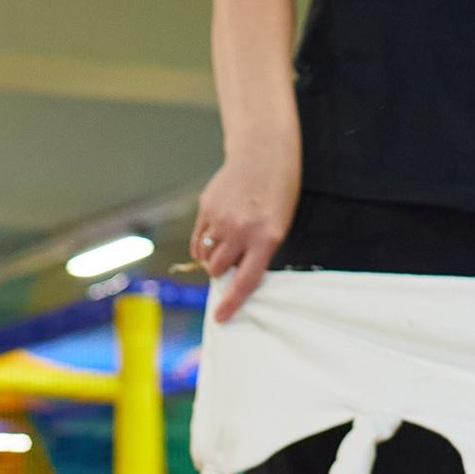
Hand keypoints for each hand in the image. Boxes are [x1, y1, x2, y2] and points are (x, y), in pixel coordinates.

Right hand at [192, 148, 298, 322]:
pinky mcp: (206, 207)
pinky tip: (214, 235)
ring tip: (225, 244)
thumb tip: (229, 276)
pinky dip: (203, 244)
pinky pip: (197, 238)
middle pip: (217, 269)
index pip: (245, 279)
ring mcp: (220, 218)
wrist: (263, 156)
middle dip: (221, 271)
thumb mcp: (276, 228)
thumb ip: (255, 252)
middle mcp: (241, 230)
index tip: (220, 317)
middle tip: (231, 260)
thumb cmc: (276, 197)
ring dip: (211, 258)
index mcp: (265, 238)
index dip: (231, 301)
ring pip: (204, 256)